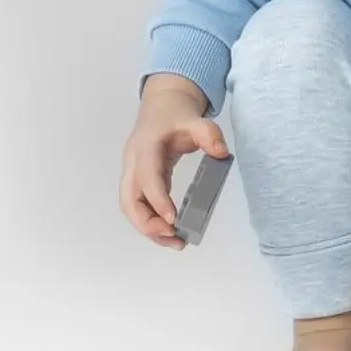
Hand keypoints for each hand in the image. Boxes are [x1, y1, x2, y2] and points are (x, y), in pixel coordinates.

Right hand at [119, 77, 228, 249]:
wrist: (161, 107)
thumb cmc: (177, 116)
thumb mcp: (197, 120)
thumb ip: (209, 134)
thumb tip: (221, 152)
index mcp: (146, 147)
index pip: (147, 177)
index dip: (157, 199)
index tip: (173, 221)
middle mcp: (133, 163)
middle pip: (129, 199)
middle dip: (147, 222)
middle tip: (173, 236)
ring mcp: (133, 173)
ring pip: (131, 207)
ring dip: (148, 228)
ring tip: (176, 243)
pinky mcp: (138, 181)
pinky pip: (139, 205)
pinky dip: (151, 221)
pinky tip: (171, 233)